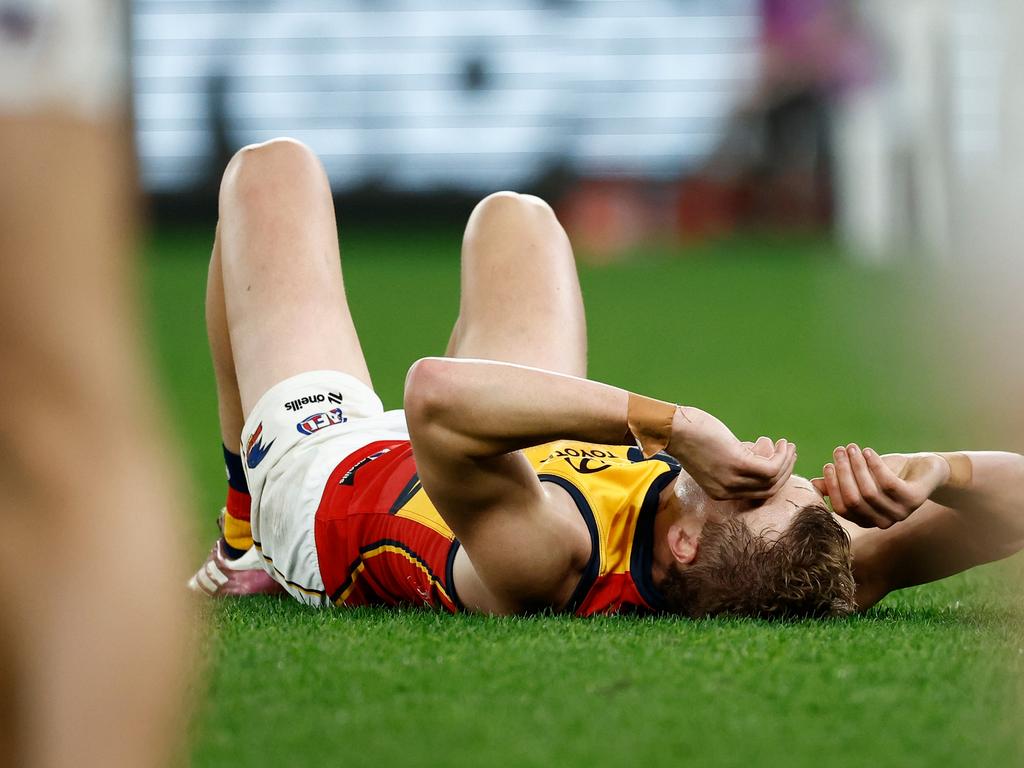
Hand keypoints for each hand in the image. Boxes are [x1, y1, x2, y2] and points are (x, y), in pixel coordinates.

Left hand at [667, 406, 796, 499]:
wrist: (674, 429)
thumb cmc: (691, 437)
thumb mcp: (713, 458)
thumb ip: (733, 463)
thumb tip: (759, 453)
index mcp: (720, 493)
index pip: (756, 494)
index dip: (774, 480)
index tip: (781, 463)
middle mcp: (727, 492)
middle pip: (768, 490)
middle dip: (784, 472)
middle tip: (789, 453)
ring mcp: (732, 480)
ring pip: (773, 479)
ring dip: (786, 462)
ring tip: (787, 445)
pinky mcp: (738, 464)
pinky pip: (770, 467)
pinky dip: (780, 456)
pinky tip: (780, 444)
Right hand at [810, 444, 949, 528]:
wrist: (927, 470)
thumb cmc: (890, 474)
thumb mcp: (862, 479)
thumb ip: (840, 485)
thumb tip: (811, 485)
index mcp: (867, 520)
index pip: (842, 508)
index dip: (832, 487)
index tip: (828, 464)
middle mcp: (883, 522)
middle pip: (854, 500)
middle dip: (843, 473)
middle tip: (839, 451)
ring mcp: (900, 513)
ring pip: (869, 491)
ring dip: (857, 466)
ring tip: (852, 448)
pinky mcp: (914, 500)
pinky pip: (887, 483)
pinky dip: (874, 465)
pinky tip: (867, 451)